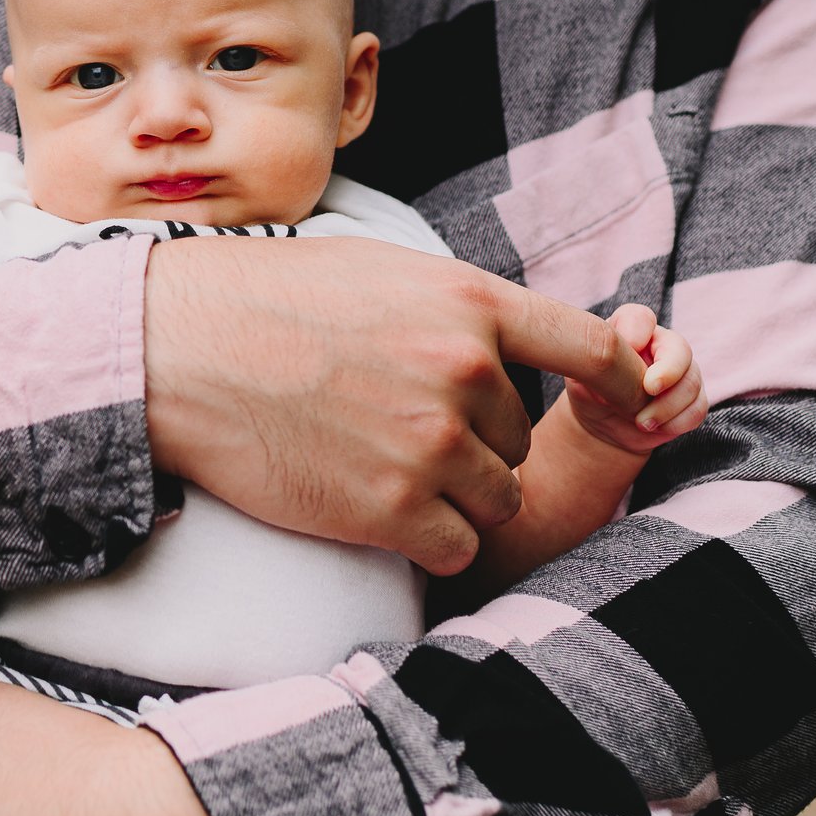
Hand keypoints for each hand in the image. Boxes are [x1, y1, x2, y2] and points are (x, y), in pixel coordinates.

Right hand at [146, 238, 648, 574]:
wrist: (180, 350)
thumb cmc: (266, 299)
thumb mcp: (381, 269)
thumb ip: (457, 306)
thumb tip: (508, 344)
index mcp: (471, 304)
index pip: (592, 349)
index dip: (623, 381)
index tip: (635, 400)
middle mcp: (466, 373)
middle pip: (522, 438)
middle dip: (477, 440)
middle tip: (396, 423)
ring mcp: (432, 446)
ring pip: (497, 497)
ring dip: (455, 494)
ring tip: (380, 464)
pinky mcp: (393, 510)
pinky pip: (457, 545)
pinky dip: (428, 537)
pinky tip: (374, 507)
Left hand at [564, 304, 707, 456]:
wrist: (602, 424)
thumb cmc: (589, 391)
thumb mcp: (579, 375)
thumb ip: (592, 360)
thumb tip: (617, 362)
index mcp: (630, 330)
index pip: (640, 318)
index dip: (637, 331)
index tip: (628, 349)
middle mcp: (660, 346)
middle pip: (680, 349)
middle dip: (669, 371)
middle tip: (649, 390)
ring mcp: (680, 373)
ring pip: (692, 382)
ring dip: (667, 406)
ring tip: (641, 422)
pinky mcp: (691, 400)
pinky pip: (697, 408)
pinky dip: (677, 422)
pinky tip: (655, 427)